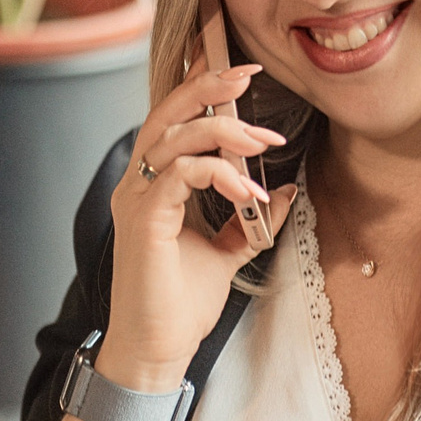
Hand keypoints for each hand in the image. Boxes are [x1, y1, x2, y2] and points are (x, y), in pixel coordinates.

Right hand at [99, 8, 298, 390]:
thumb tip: (284, 189)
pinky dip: (219, 174)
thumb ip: (249, 220)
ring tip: (264, 141)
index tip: (238, 71)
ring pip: (173, 138)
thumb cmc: (180, 305)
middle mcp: (138, 185)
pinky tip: (248, 191)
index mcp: (152, 186)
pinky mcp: (144, 220)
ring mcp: (136, 201)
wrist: (157, 349)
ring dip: (224, 132)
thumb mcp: (227, 252)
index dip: (199, 89)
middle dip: (207, 88)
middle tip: (248, 76)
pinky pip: (180, 175)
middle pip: (165, 114)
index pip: (171, 122)